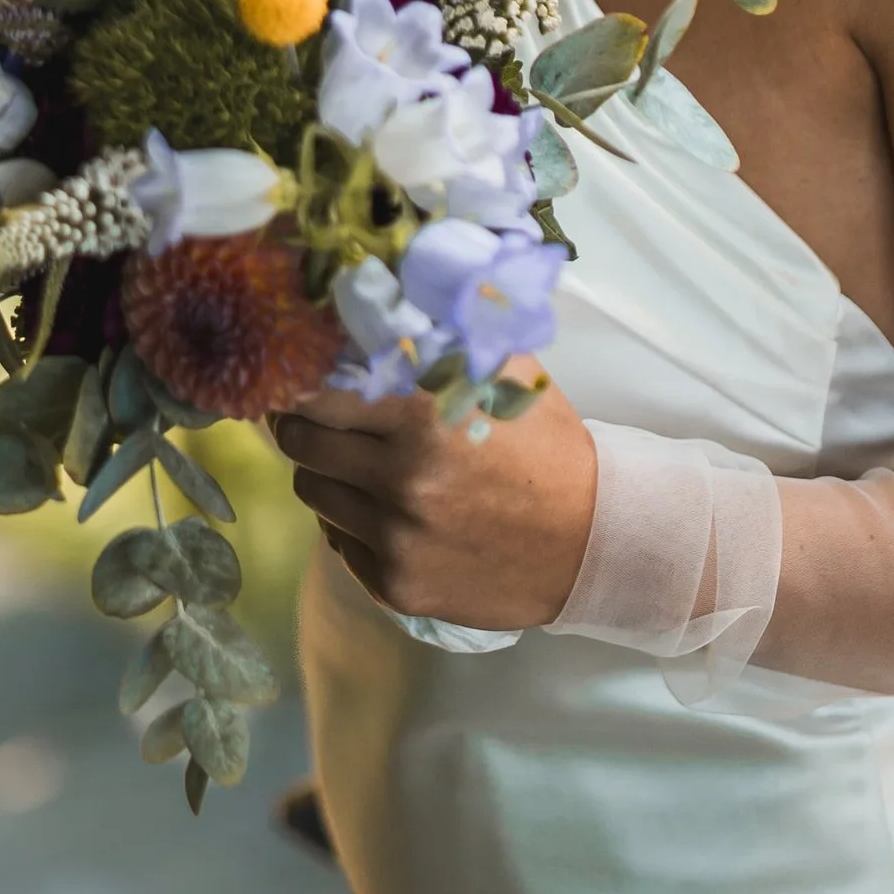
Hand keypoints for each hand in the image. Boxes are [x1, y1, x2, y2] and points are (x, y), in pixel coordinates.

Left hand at [271, 366, 599, 629]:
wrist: (595, 542)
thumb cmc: (548, 448)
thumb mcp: (506, 375)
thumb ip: (442, 341)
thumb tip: (378, 308)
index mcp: (424, 413)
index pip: (318, 393)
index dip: (303, 387)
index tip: (299, 385)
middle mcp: (402, 476)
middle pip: (303, 445)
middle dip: (304, 430)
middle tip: (317, 424)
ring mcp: (397, 537)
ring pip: (316, 495)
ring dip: (329, 477)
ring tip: (362, 470)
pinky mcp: (398, 585)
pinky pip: (341, 545)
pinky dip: (355, 526)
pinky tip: (392, 516)